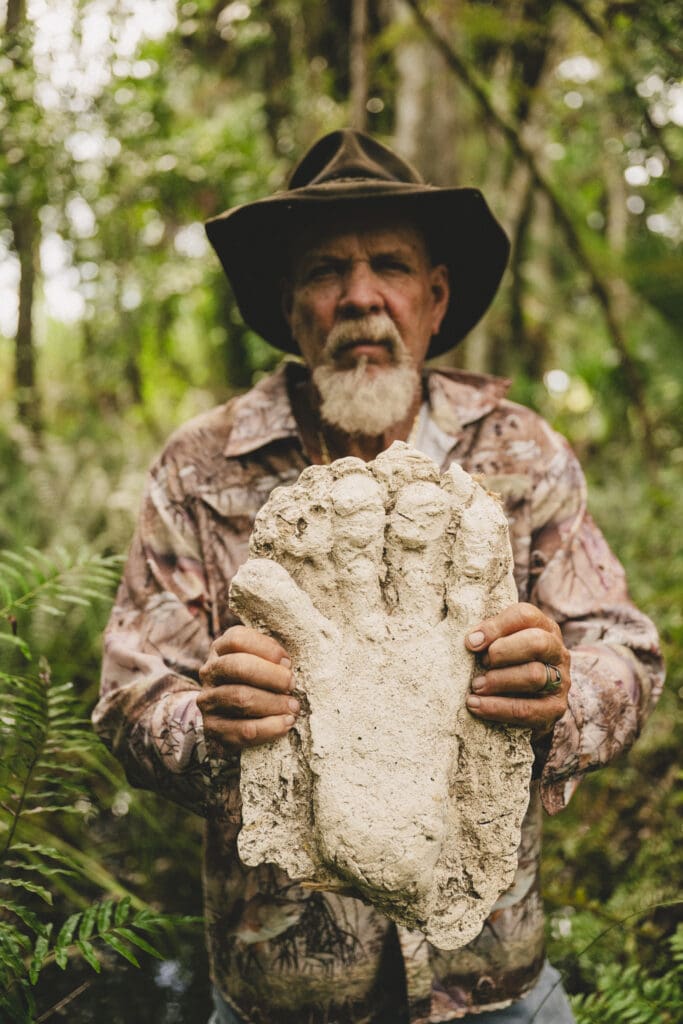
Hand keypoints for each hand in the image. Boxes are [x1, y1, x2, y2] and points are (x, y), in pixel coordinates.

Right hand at [197, 624, 299, 750]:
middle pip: (237, 666)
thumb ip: (271, 656)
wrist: (234, 718)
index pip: (237, 639)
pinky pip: (243, 730)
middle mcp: (210, 672)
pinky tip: (285, 723)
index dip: (267, 648)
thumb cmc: (257, 681)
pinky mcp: (213, 729)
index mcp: (221, 649)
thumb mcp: (261, 660)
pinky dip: (269, 727)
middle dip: (272, 676)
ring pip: (241, 698)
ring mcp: (208, 700)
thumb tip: (286, 664)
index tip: (288, 662)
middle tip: (292, 684)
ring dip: (273, 703)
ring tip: (293, 707)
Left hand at [464, 603, 569, 735]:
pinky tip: (476, 705)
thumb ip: (489, 635)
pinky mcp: (555, 709)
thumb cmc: (506, 663)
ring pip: (534, 676)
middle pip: (537, 642)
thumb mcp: (500, 642)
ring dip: (499, 681)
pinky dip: (498, 708)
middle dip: (503, 652)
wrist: (526, 702)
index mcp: (544, 627)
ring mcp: (561, 680)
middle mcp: (557, 651)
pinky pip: (527, 710)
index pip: (525, 616)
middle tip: (482, 661)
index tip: (471, 642)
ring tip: (476, 686)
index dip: (496, 627)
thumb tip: (472, 640)